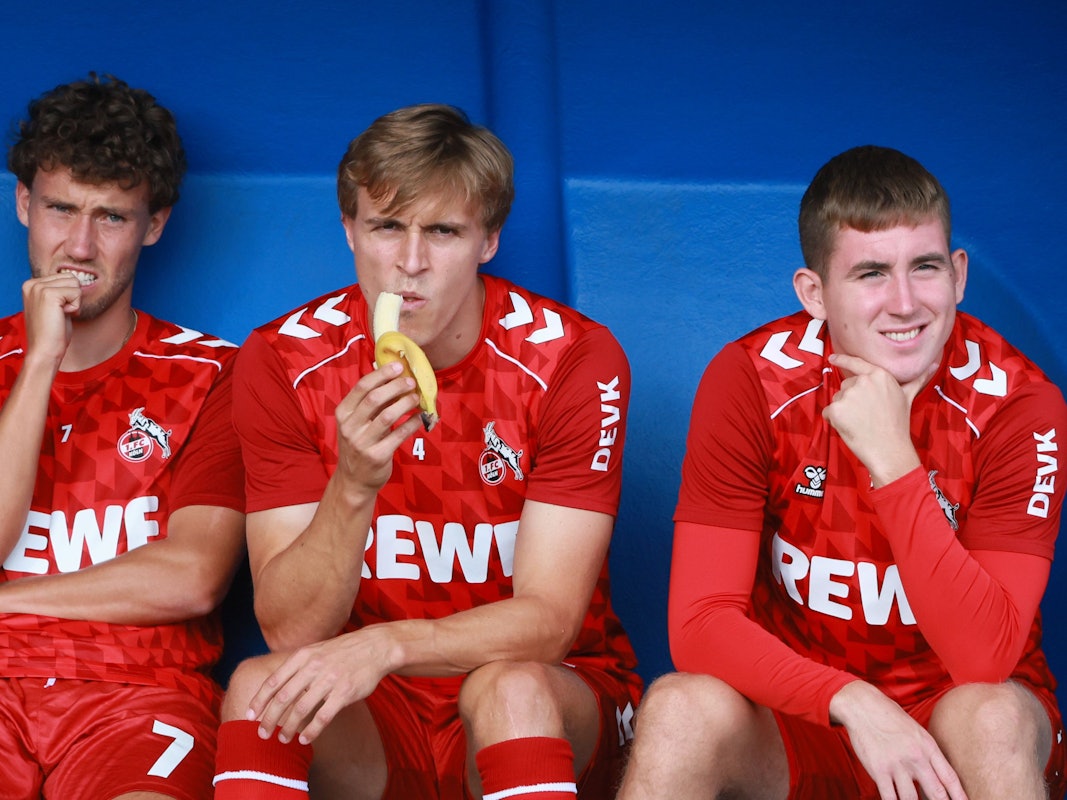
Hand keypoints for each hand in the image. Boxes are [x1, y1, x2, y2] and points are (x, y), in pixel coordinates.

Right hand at [21, 274, 80, 366]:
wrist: (44, 350)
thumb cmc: (52, 332)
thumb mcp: (54, 306)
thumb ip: (60, 291)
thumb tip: (76, 279)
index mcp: (31, 284)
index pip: (65, 276)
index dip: (69, 296)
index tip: (56, 311)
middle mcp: (32, 283)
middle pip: (71, 277)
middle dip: (73, 297)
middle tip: (60, 314)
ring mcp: (39, 288)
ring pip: (75, 284)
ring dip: (75, 302)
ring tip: (60, 315)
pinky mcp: (49, 294)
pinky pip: (77, 293)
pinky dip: (76, 307)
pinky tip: (62, 316)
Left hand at [247, 626, 397, 744]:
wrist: (375, 646)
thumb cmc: (343, 651)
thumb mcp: (317, 650)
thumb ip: (297, 666)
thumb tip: (276, 687)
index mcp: (303, 656)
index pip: (274, 681)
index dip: (259, 700)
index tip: (250, 715)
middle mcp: (313, 667)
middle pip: (283, 698)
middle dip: (269, 719)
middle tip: (262, 734)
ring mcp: (330, 680)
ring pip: (301, 709)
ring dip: (288, 728)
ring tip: (283, 739)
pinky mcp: (345, 693)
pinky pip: (323, 716)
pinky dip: (311, 731)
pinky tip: (305, 739)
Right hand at [333, 360, 425, 496]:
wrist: (353, 480)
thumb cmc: (358, 444)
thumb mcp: (356, 423)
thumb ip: (370, 402)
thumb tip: (392, 376)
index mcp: (343, 413)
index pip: (361, 387)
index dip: (381, 374)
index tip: (398, 366)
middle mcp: (350, 427)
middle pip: (375, 398)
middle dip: (396, 386)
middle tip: (411, 381)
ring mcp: (362, 442)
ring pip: (388, 415)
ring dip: (406, 403)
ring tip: (417, 397)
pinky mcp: (377, 456)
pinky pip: (399, 435)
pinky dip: (412, 423)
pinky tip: (420, 417)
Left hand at [823, 353, 932, 486]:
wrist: (889, 449)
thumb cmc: (898, 424)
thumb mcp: (908, 396)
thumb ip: (917, 379)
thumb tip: (934, 364)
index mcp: (879, 374)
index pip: (856, 363)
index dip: (842, 359)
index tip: (832, 358)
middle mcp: (862, 381)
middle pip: (846, 386)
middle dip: (852, 400)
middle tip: (867, 415)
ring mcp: (848, 394)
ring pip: (837, 400)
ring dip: (843, 411)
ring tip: (861, 422)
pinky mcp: (836, 408)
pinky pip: (828, 412)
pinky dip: (834, 421)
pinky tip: (850, 428)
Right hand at [830, 681, 967, 799]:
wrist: (862, 706)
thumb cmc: (889, 717)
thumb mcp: (915, 731)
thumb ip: (927, 753)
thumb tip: (935, 776)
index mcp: (928, 746)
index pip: (950, 778)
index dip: (960, 796)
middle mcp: (916, 757)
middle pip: (937, 793)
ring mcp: (897, 764)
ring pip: (912, 799)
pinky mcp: (878, 770)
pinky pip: (890, 797)